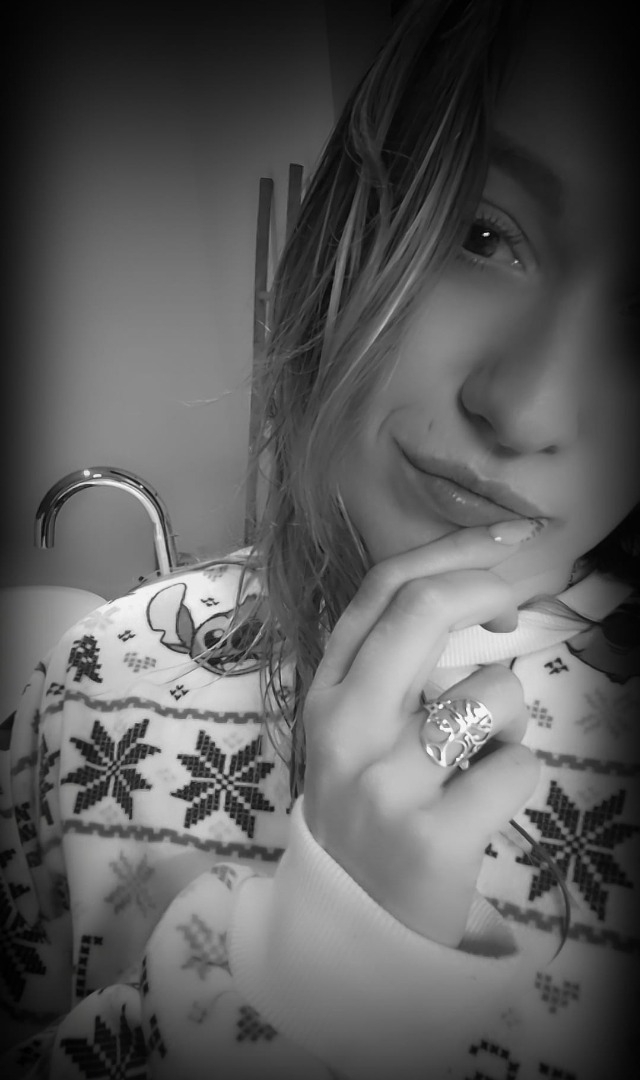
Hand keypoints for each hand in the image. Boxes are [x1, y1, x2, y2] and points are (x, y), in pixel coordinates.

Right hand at [302, 526, 540, 946]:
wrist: (351, 919)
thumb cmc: (369, 804)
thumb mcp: (357, 728)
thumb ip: (395, 665)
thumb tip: (482, 594)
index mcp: (326, 691)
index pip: (382, 590)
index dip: (452, 549)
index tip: (507, 537)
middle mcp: (344, 727)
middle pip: (424, 611)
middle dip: (487, 586)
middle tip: (518, 604)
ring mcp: (384, 784)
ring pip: (494, 694)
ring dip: (511, 717)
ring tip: (480, 755)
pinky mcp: (429, 839)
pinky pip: (517, 767)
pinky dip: (517, 776)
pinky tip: (483, 803)